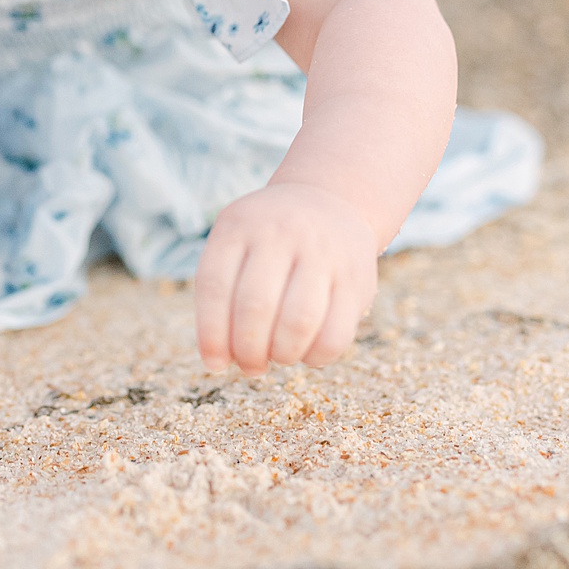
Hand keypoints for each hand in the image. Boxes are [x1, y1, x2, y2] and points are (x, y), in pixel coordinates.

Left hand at [195, 178, 380, 371]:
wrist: (330, 202)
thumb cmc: (267, 241)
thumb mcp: (236, 243)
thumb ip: (221, 295)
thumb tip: (219, 361)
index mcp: (239, 225)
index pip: (215, 285)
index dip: (212, 334)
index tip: (214, 365)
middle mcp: (280, 233)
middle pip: (255, 305)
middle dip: (248, 350)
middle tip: (250, 366)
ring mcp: (322, 253)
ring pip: (298, 321)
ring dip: (282, 354)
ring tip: (277, 357)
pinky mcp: (356, 279)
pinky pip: (336, 334)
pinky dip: (316, 357)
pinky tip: (307, 354)